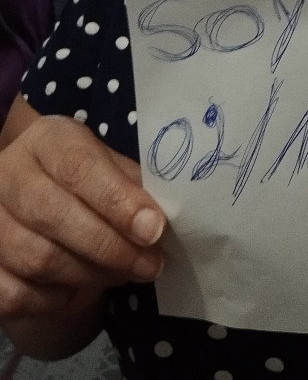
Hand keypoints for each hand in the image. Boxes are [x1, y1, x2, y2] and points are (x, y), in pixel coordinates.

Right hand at [0, 103, 166, 324]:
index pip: (79, 168)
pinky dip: (55, 300)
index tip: (153, 229)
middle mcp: (7, 176)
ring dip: (90, 275)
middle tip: (148, 264)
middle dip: (110, 248)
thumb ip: (130, 186)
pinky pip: (16, 295)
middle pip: (55, 217)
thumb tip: (157, 223)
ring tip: (124, 274)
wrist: (34, 192)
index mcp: (46, 141)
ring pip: (37, 260)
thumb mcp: (107, 164)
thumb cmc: (82, 177)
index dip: (118, 202)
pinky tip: (81, 289)